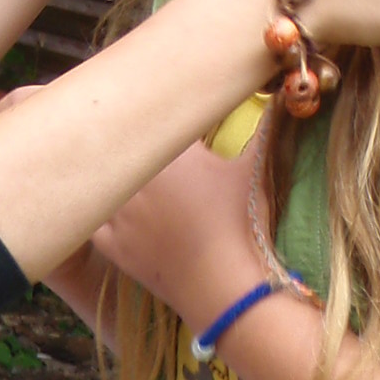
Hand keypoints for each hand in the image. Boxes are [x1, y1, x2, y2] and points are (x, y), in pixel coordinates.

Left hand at [92, 137, 265, 332]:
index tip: (174, 130)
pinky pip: (94, 222)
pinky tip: (109, 212)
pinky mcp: (112, 245)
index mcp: (170, 151)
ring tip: (126, 182)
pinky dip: (100, 216)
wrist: (223, 284)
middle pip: (126, 151)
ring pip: (104, 183)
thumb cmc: (243, 222)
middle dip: (137, 149)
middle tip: (151, 157)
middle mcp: (137, 177)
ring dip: (113, 180)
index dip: (166, 128)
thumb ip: (265, 129)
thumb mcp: (256, 170)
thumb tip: (285, 94)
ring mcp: (120, 212)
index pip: (159, 125)